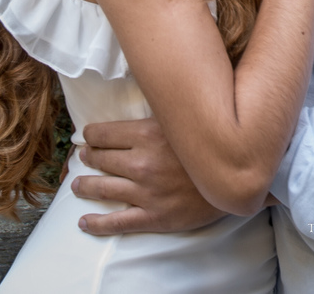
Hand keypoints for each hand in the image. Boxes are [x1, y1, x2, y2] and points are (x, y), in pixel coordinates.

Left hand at [71, 117, 226, 234]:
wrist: (236, 178)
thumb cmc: (210, 143)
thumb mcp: (183, 119)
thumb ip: (161, 111)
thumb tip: (148, 89)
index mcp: (147, 135)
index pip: (105, 134)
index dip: (92, 135)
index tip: (87, 136)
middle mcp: (141, 163)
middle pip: (102, 159)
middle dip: (88, 158)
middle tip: (81, 157)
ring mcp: (145, 192)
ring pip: (103, 189)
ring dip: (85, 186)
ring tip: (76, 185)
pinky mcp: (152, 216)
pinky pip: (116, 222)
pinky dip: (96, 223)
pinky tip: (83, 222)